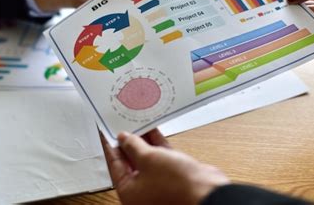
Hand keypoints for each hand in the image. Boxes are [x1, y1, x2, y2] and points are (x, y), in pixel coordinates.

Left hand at [101, 129, 229, 204]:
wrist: (207, 193)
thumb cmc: (177, 186)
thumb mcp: (148, 159)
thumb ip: (133, 146)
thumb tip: (123, 138)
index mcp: (129, 191)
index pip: (114, 164)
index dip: (110, 145)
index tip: (106, 130)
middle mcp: (142, 189)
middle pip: (129, 160)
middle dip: (127, 140)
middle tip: (121, 122)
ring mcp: (158, 182)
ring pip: (146, 156)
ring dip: (142, 139)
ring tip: (136, 120)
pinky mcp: (172, 175)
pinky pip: (160, 156)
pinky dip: (156, 143)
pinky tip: (152, 129)